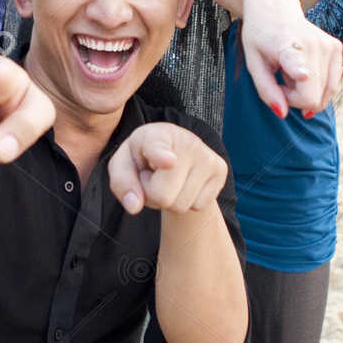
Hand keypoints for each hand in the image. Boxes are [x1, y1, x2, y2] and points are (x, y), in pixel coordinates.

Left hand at [107, 123, 227, 214]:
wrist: (173, 151)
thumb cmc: (143, 158)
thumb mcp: (123, 166)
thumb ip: (122, 184)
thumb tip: (134, 206)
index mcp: (154, 135)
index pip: (157, 149)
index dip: (161, 156)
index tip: (168, 161)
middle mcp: (186, 142)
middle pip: (164, 197)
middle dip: (154, 195)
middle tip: (155, 177)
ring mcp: (206, 156)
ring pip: (181, 206)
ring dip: (170, 200)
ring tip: (169, 179)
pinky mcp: (220, 170)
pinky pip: (198, 207)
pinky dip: (187, 201)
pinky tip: (183, 183)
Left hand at [238, 1, 342, 118]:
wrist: (274, 7)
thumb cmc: (260, 37)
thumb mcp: (254, 64)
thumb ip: (267, 91)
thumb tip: (282, 114)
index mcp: (285, 46)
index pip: (296, 61)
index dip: (299, 71)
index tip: (303, 74)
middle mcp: (312, 45)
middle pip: (312, 97)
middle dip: (295, 100)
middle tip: (282, 82)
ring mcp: (328, 45)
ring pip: (325, 94)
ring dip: (307, 93)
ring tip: (292, 75)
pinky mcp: (336, 47)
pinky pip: (333, 85)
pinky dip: (319, 87)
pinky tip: (305, 74)